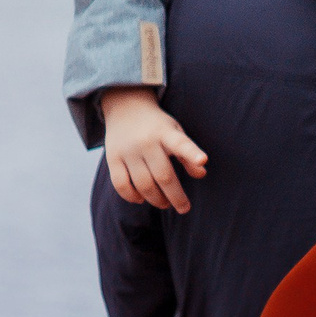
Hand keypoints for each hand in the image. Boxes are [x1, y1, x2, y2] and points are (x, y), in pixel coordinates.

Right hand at [100, 86, 207, 212]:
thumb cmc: (158, 126)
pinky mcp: (112, 158)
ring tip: (165, 204)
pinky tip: (141, 199)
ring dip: (156, 199)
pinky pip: (121, 184)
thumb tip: (201, 174)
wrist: (126, 108)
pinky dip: (132, 196)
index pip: (181, 143)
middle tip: (184, 208)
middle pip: (164, 176)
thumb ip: (188, 153)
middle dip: (176, 196)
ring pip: (143, 184)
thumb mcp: (176, 132)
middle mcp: (147, 142)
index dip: (192, 153)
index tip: (203, 160)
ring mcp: (128, 150)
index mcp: (166, 133)